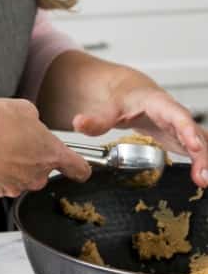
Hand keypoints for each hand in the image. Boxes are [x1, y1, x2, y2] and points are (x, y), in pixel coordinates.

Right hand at [0, 97, 90, 200]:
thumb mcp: (23, 109)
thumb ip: (33, 120)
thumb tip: (29, 121)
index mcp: (51, 154)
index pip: (79, 169)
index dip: (79, 168)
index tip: (78, 168)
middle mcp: (35, 176)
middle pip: (42, 172)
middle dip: (31, 160)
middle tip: (15, 142)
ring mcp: (13, 187)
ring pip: (17, 179)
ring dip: (9, 166)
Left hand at [72, 84, 207, 187]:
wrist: (132, 91)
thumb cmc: (124, 97)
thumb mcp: (108, 107)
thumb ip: (96, 119)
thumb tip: (78, 123)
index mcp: (158, 103)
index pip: (176, 115)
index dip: (186, 130)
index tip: (194, 146)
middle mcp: (176, 115)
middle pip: (194, 133)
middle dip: (202, 154)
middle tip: (203, 176)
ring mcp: (181, 128)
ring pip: (201, 143)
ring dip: (205, 162)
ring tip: (205, 182)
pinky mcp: (182, 139)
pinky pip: (198, 152)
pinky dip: (203, 164)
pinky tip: (203, 180)